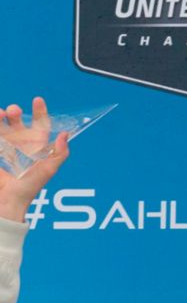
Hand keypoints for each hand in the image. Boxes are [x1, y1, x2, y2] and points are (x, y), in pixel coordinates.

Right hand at [0, 98, 68, 223]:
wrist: (6, 202)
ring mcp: (4, 150)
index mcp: (36, 148)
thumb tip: (65, 135)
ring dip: (0, 119)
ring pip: (2, 128)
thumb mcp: (47, 171)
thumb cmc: (29, 188)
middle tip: (13, 110)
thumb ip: (59, 154)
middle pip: (17, 124)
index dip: (40, 113)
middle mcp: (20, 146)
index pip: (39, 126)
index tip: (38, 100)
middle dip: (15, 114)